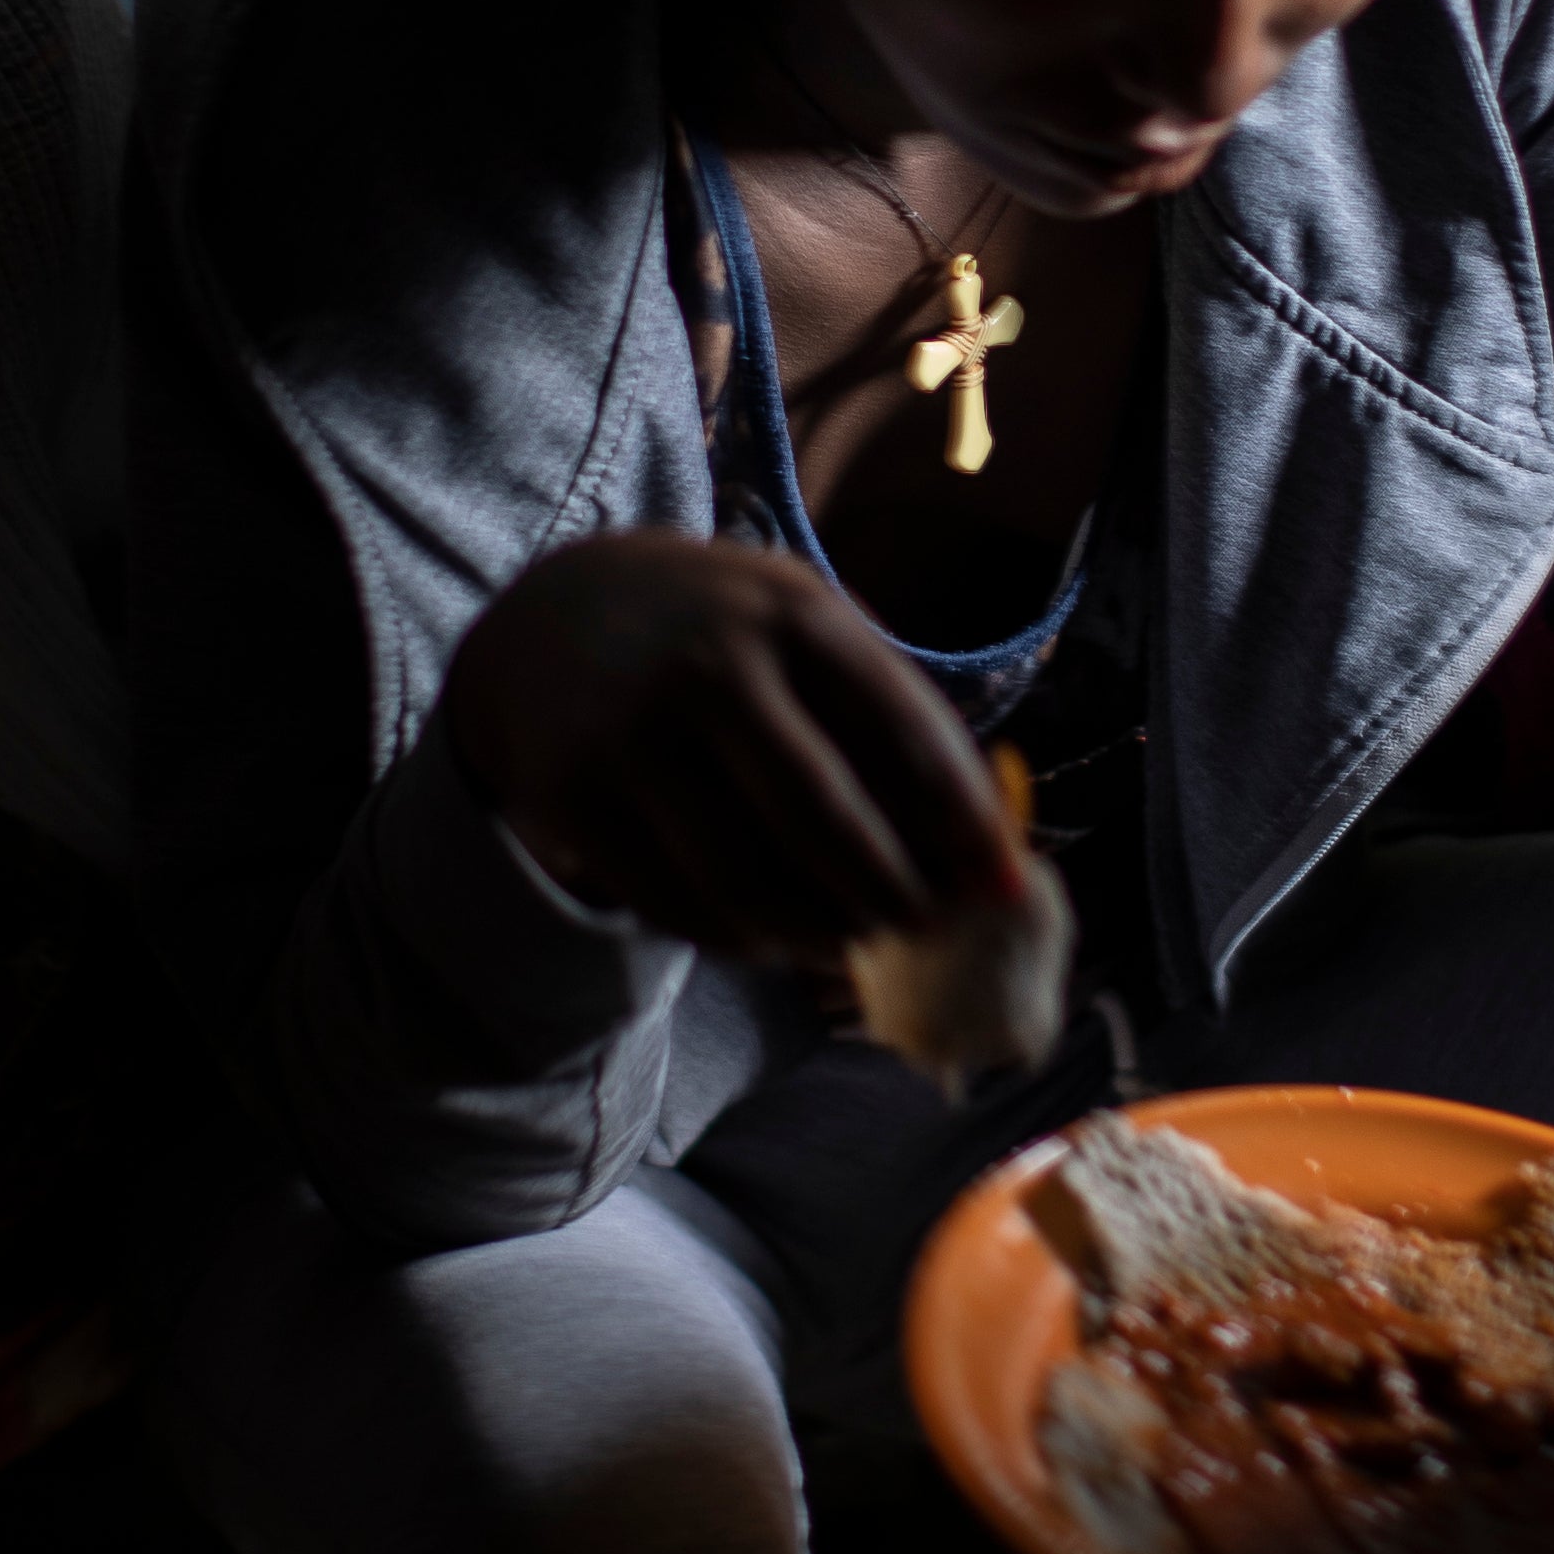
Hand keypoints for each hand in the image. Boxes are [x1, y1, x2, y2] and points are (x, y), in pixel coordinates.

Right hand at [441, 532, 1016, 965]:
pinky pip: (675, 902)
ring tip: (852, 941)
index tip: (1000, 881)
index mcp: (791, 612)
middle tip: (925, 930)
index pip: (902, 728)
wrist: (553, 613)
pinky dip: (737, 939)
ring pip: (744, 880)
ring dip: (816, 933)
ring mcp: (632, 732)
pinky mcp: (573, 794)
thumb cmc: (720, 632)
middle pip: (824, 820)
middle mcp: (710, 664)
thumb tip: (982, 839)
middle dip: (892, 894)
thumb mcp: (799, 622)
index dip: (962, 819)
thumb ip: (883, 706)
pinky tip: (772, 939)